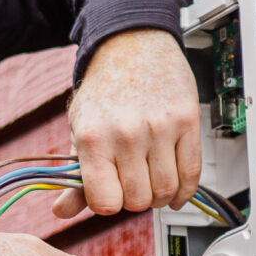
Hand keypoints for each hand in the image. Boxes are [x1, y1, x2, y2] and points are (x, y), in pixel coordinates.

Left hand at [55, 27, 201, 216]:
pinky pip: (192, 172)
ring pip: (166, 191)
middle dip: (135, 199)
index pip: (105, 203)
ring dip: (160, 195)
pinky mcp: (186, 120)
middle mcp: (126, 133)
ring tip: (151, 181)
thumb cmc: (105, 88)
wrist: (132, 44)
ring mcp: (160, 127)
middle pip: (138, 201)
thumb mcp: (80, 129)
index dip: (107, 204)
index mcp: (93, 137)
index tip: (110, 195)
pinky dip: (185, 190)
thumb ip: (76, 174)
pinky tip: (177, 191)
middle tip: (132, 184)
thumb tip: (63, 211)